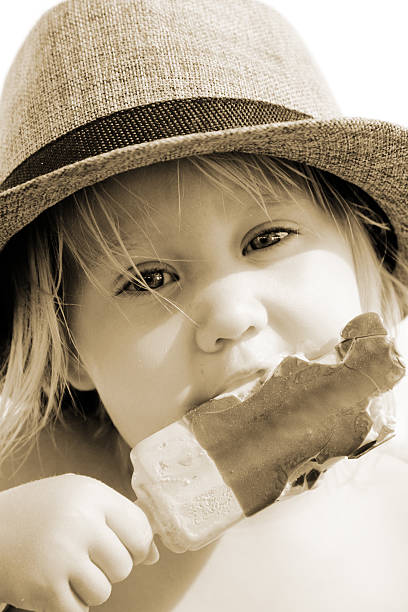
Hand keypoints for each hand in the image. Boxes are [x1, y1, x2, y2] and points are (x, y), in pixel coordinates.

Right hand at [0, 474, 157, 610]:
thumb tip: (154, 556)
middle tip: (87, 557)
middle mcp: (79, 522)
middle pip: (124, 565)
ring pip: (104, 591)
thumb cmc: (43, 511)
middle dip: (110, 568)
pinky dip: (70, 603)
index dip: (138, 546)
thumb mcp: (80, 497)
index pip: (140, 529)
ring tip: (68, 569)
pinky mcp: (44, 587)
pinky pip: (79, 610)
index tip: (126, 548)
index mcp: (91, 494)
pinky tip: (55, 583)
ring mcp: (61, 556)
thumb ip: (119, 519)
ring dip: (90, 587)